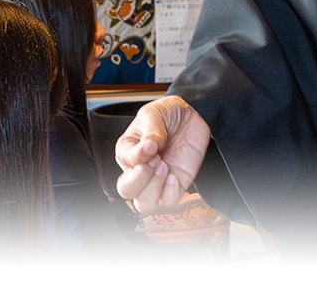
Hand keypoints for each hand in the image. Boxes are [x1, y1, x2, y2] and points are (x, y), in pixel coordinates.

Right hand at [116, 96, 210, 215]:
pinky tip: (175, 176)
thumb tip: (147, 148)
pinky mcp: (175, 185)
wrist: (192, 116)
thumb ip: (150, 131)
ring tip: (166, 167)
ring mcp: (157, 179)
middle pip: (127, 191)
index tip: (150, 146)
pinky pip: (169, 201)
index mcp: (128, 151)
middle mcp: (139, 169)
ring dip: (154, 188)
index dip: (137, 159)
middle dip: (140, 180)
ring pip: (145, 203)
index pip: (124, 164)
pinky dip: (170, 193)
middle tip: (157, 161)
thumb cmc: (167, 113)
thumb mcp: (155, 113)